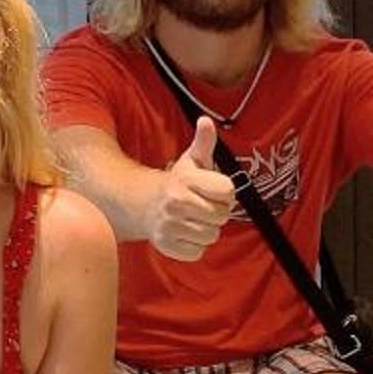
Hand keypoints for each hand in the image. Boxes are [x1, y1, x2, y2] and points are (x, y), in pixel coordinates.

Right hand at [150, 114, 236, 261]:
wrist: (145, 205)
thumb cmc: (179, 182)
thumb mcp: (192, 160)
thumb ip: (204, 142)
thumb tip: (206, 120)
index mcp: (186, 180)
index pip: (228, 192)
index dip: (225, 192)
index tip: (214, 189)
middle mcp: (176, 203)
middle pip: (222, 216)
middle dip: (217, 211)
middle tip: (203, 205)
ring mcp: (169, 226)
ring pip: (212, 236)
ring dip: (207, 230)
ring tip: (194, 218)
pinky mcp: (166, 246)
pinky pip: (198, 252)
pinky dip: (195, 245)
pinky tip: (185, 232)